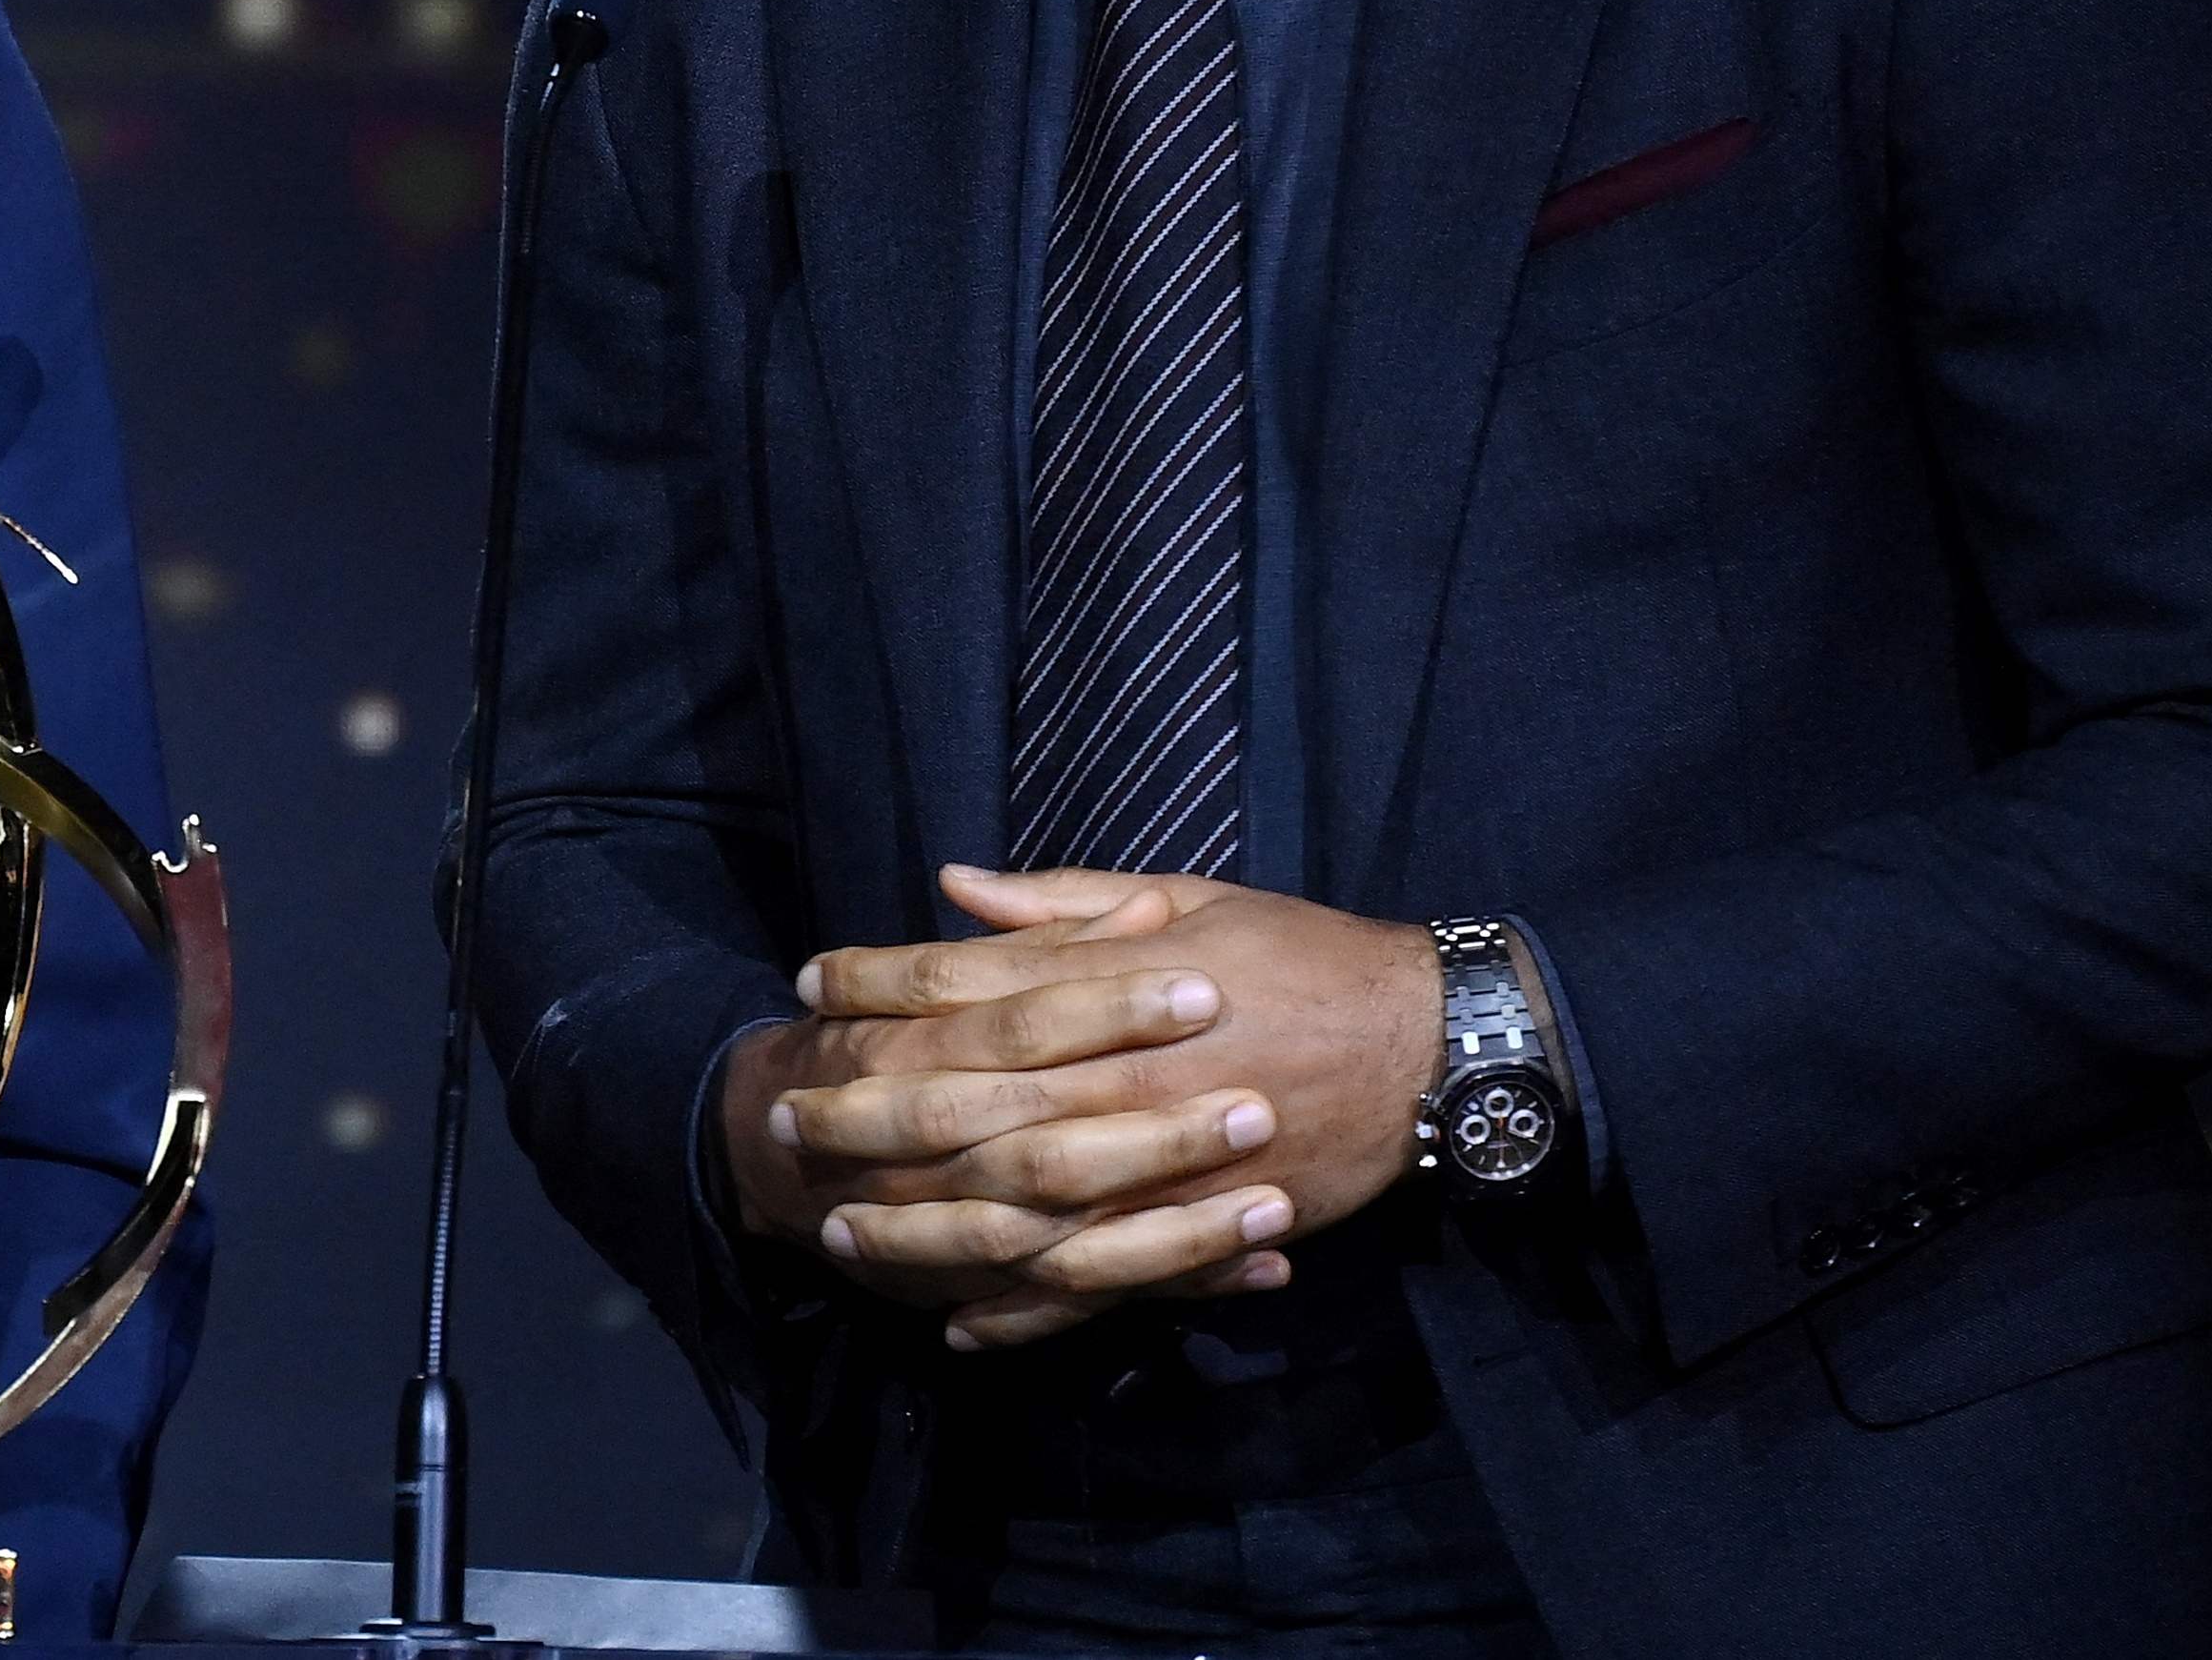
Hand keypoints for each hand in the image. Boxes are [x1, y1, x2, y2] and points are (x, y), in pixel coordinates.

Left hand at [806, 863, 1444, 1342]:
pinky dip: (1024, 1311)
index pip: (966, 981)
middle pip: (966, 1102)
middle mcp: (1122, 1077)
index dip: (877, 982)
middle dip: (865, 1113)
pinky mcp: (1198, 1232)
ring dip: (920, 1228)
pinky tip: (957, 1324)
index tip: (808, 983)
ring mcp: (1158, 1167)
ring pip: (1016, 1211)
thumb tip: (955, 887)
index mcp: (1115, 985)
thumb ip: (1065, 904)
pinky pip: (1096, 1287)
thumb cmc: (1302, 957)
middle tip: (785, 1121)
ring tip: (841, 1235)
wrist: (1426, 1046)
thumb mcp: (1189, 899)